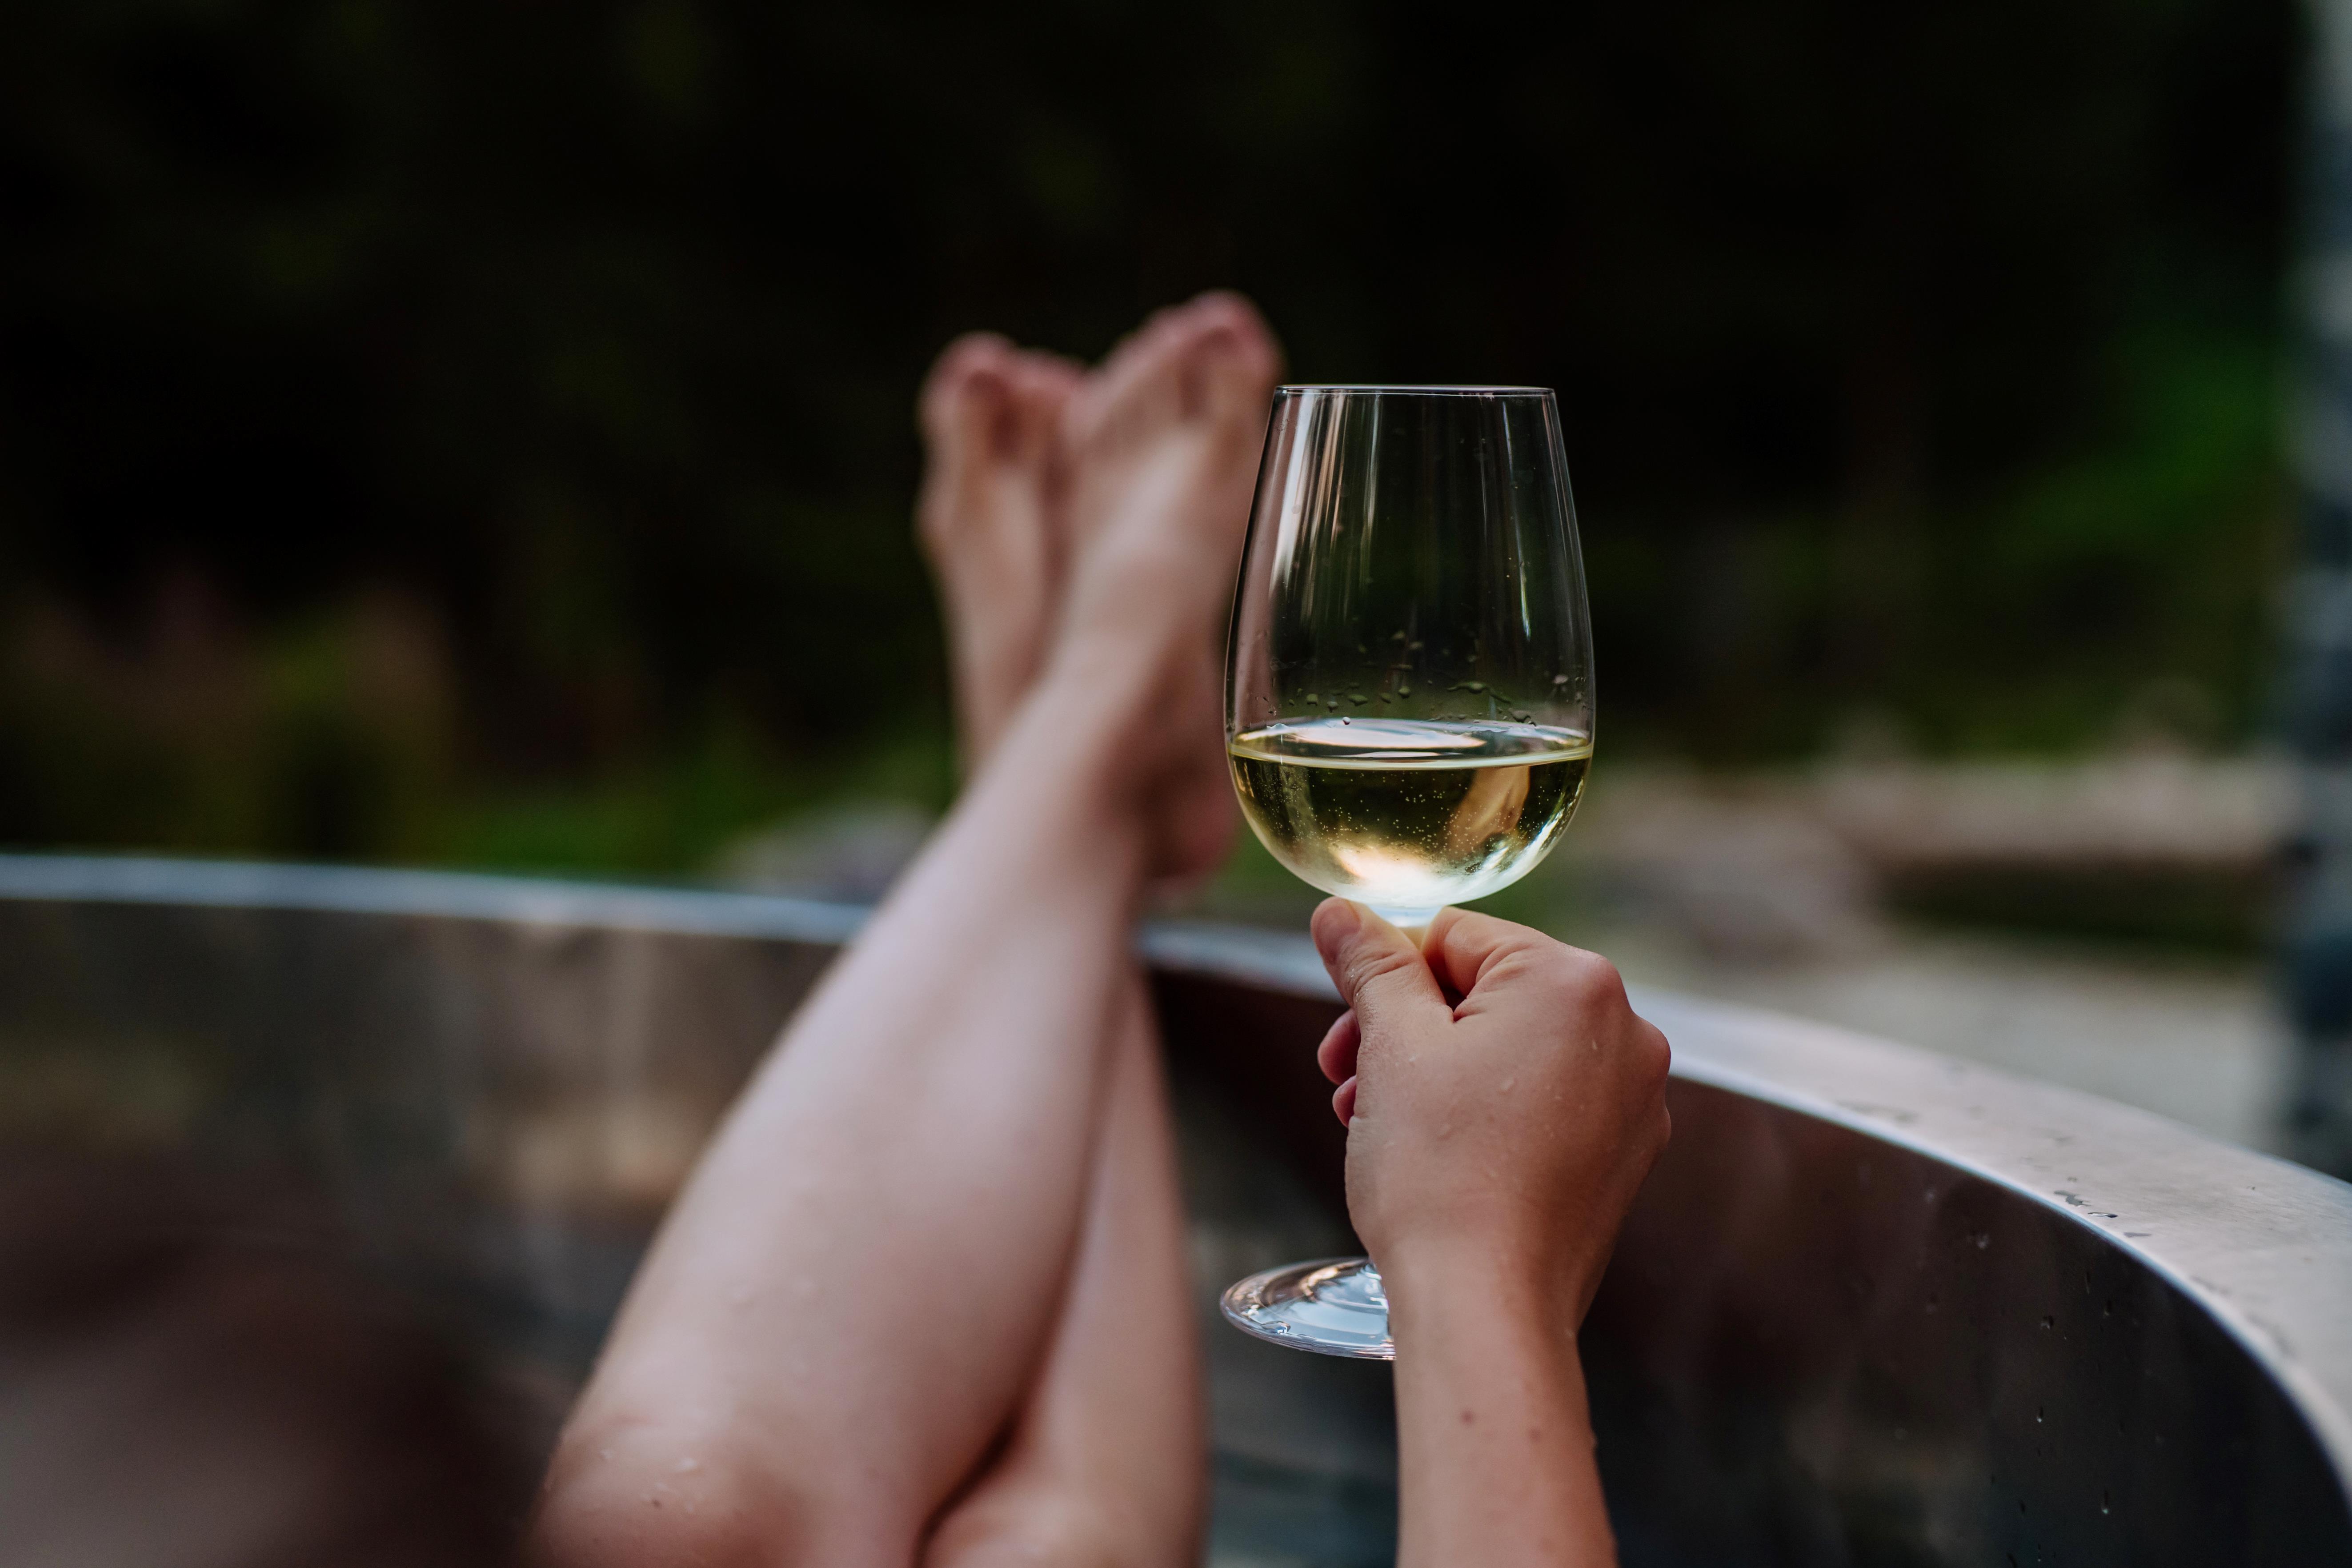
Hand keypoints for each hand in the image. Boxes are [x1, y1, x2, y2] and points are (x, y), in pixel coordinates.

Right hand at [1311, 900, 1670, 1317]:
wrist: (1486, 1310)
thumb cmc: (1440, 1178)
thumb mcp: (1391, 1047)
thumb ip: (1371, 966)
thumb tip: (1341, 914)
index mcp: (1574, 983)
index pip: (1458, 936)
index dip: (1389, 979)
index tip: (1348, 1029)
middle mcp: (1625, 1032)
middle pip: (1488, 993)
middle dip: (1410, 1030)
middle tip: (1350, 1078)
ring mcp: (1632, 1100)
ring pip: (1512, 1051)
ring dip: (1438, 1073)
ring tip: (1382, 1122)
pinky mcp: (1622, 1157)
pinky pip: (1544, 1104)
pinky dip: (1487, 1115)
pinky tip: (1437, 1155)